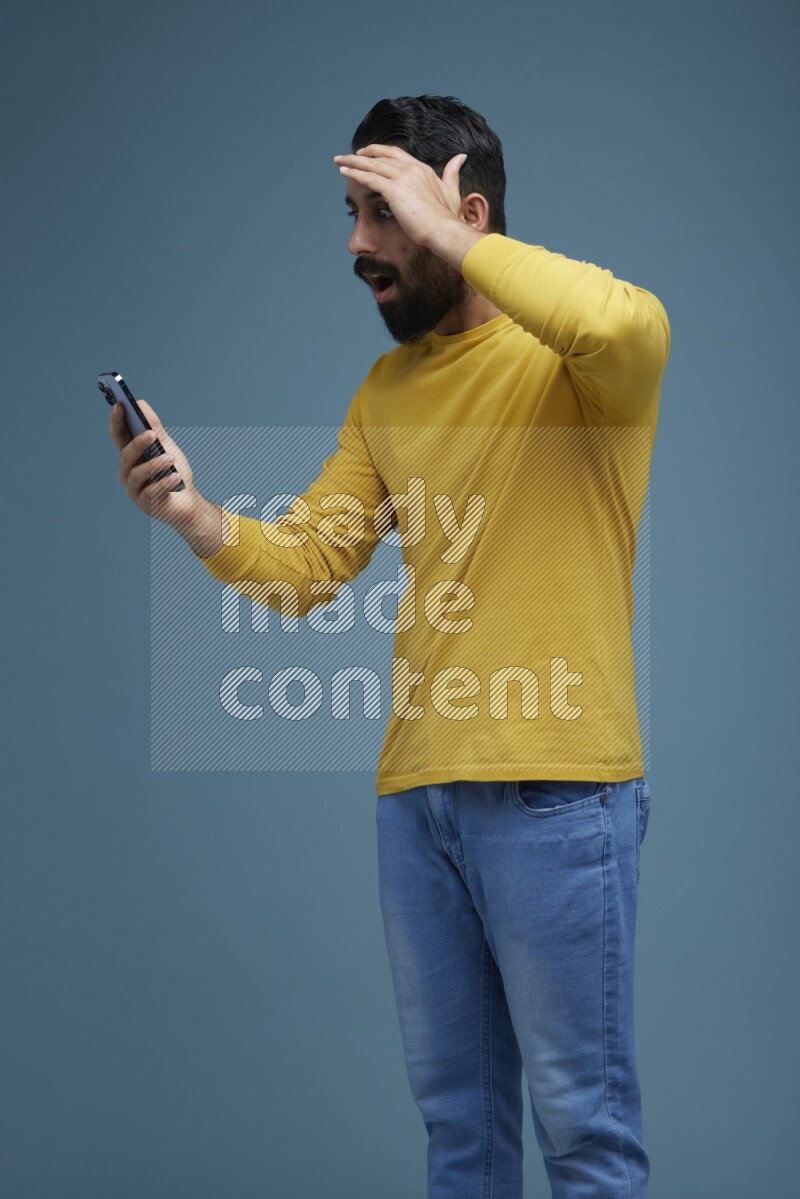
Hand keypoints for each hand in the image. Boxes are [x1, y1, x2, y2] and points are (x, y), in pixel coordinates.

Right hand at [110, 397, 198, 528]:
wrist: (187, 503)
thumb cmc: (174, 473)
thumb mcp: (166, 447)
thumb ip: (154, 427)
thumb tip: (140, 403)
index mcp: (130, 456)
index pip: (118, 436)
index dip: (116, 421)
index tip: (119, 405)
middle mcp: (127, 472)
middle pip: (126, 456)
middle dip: (138, 443)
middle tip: (152, 434)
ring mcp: (134, 490)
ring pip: (137, 474)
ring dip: (155, 464)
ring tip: (171, 458)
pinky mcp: (145, 504)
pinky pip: (152, 492)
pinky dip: (164, 483)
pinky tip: (175, 477)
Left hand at [334, 144, 467, 247]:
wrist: (444, 230)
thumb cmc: (448, 218)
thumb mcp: (452, 191)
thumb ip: (453, 173)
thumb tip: (461, 157)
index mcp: (422, 169)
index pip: (397, 155)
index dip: (381, 152)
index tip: (369, 153)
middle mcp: (411, 168)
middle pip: (381, 156)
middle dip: (363, 154)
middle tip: (349, 156)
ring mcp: (402, 177)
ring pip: (372, 164)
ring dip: (353, 161)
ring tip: (339, 160)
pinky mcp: (393, 189)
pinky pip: (369, 177)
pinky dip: (355, 172)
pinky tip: (344, 171)